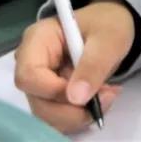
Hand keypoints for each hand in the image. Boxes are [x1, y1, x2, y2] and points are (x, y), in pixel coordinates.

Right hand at [14, 0, 136, 133]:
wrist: (111, 28)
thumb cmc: (106, 24)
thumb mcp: (107, 39)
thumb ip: (93, 65)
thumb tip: (76, 98)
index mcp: (38, 39)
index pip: (29, 75)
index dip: (53, 91)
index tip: (84, 94)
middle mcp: (31, 62)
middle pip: (38, 100)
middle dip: (72, 108)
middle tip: (106, 97)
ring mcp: (40, 81)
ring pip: (48, 114)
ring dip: (79, 114)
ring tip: (106, 95)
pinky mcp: (50, 95)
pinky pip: (59, 116)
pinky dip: (80, 115)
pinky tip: (98, 99)